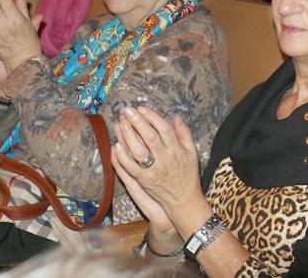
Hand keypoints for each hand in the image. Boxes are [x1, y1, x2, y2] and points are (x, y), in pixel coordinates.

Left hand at [112, 107, 204, 232]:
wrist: (183, 199)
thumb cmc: (188, 174)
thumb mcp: (191, 151)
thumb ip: (184, 133)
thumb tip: (176, 116)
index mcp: (176, 149)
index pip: (163, 129)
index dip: (151, 117)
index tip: (141, 108)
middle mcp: (164, 158)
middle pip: (148, 136)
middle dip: (136, 122)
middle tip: (126, 111)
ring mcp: (153, 170)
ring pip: (137, 150)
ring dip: (127, 136)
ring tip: (119, 123)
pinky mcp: (143, 181)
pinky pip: (130, 167)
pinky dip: (122, 157)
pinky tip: (115, 146)